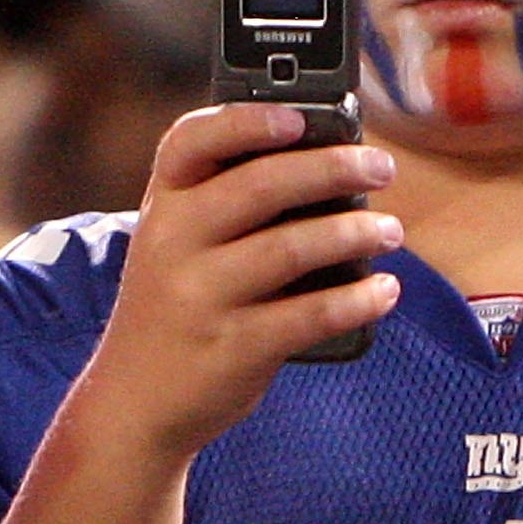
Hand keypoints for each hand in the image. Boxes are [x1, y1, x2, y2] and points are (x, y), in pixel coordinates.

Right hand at [84, 102, 401, 461]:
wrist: (132, 404)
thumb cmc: (174, 311)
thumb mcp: (175, 248)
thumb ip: (227, 207)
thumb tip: (330, 169)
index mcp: (162, 206)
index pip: (191, 141)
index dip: (247, 120)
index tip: (301, 118)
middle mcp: (173, 244)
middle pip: (260, 184)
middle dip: (333, 168)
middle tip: (381, 166)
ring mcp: (200, 297)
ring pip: (290, 248)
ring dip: (354, 232)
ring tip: (390, 231)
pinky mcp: (231, 348)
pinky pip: (307, 315)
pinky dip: (356, 299)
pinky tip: (383, 290)